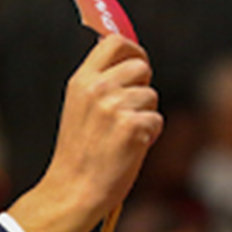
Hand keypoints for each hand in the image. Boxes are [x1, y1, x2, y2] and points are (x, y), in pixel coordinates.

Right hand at [9, 35, 162, 231]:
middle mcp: (97, 88)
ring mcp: (115, 107)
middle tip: (131, 109)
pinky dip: (150, 134)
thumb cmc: (82, 152)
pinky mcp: (133, 126)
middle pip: (141, 66)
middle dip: (143, 85)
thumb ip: (100, 83)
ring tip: (123, 135)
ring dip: (145, 114)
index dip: (134, 49)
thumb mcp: (80, 107)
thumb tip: (130, 60)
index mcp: (81, 80)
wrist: (74, 189)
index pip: (114, 42)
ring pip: (151, 96)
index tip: (138, 62)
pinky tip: (130, 148)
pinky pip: (156, 119)